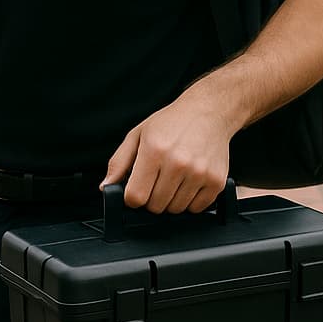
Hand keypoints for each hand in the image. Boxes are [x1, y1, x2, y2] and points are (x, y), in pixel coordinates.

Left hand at [101, 93, 231, 213]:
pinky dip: (190, 201)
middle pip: (155, 206)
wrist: (208, 112)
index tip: (135, 189)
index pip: (136, 196)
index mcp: (154, 150)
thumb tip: (106, 186)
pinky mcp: (215, 181)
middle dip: (151, 198)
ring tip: (174, 177)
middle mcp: (177, 162)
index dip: (132, 197)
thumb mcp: (138, 134)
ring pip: (175, 209)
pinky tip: (188, 181)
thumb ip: (119, 162)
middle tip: (157, 179)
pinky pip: (196, 209)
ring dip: (171, 200)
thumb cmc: (171, 122)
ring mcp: (198, 173)